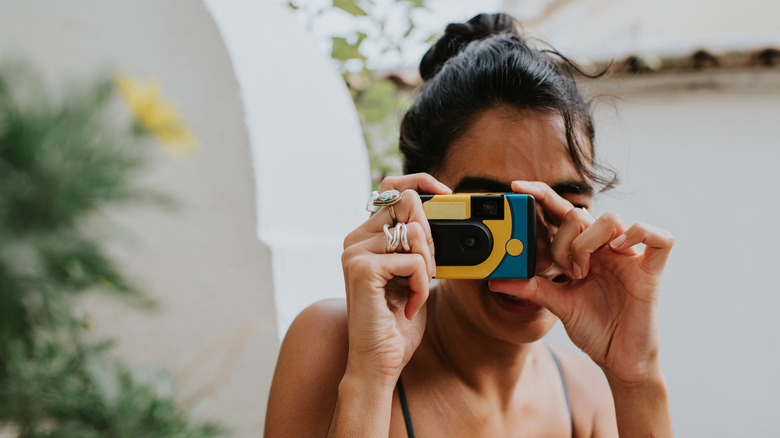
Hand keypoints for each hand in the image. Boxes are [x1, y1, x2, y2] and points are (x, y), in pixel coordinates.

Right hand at [341, 173, 450, 382]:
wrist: (379, 362)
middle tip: (428, 271)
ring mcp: (355, 252)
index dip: (422, 182)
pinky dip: (422, 286)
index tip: (446, 194)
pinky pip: (413, 261)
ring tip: (416, 293)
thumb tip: (440, 211)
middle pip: (407, 203)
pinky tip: (410, 305)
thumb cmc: (398, 322)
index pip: (392, 187)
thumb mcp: (414, 274)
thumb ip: (418, 243)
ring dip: (428, 267)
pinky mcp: (362, 268)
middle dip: (430, 236)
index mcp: (366, 236)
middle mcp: (356, 239)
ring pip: (413, 232)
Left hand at [490, 181, 673, 385]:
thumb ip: (530, 287)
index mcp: (583, 250)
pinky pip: (660, 237)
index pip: (562, 211)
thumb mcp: (556, 304)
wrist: (618, 359)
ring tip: (583, 273)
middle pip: (581, 214)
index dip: (542, 194)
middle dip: (564, 241)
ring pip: (611, 219)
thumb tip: (495, 279)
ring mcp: (629, 256)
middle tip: (565, 271)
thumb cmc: (594, 328)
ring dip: (589, 243)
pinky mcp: (651, 271)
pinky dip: (639, 234)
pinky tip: (619, 251)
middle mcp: (605, 247)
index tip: (517, 187)